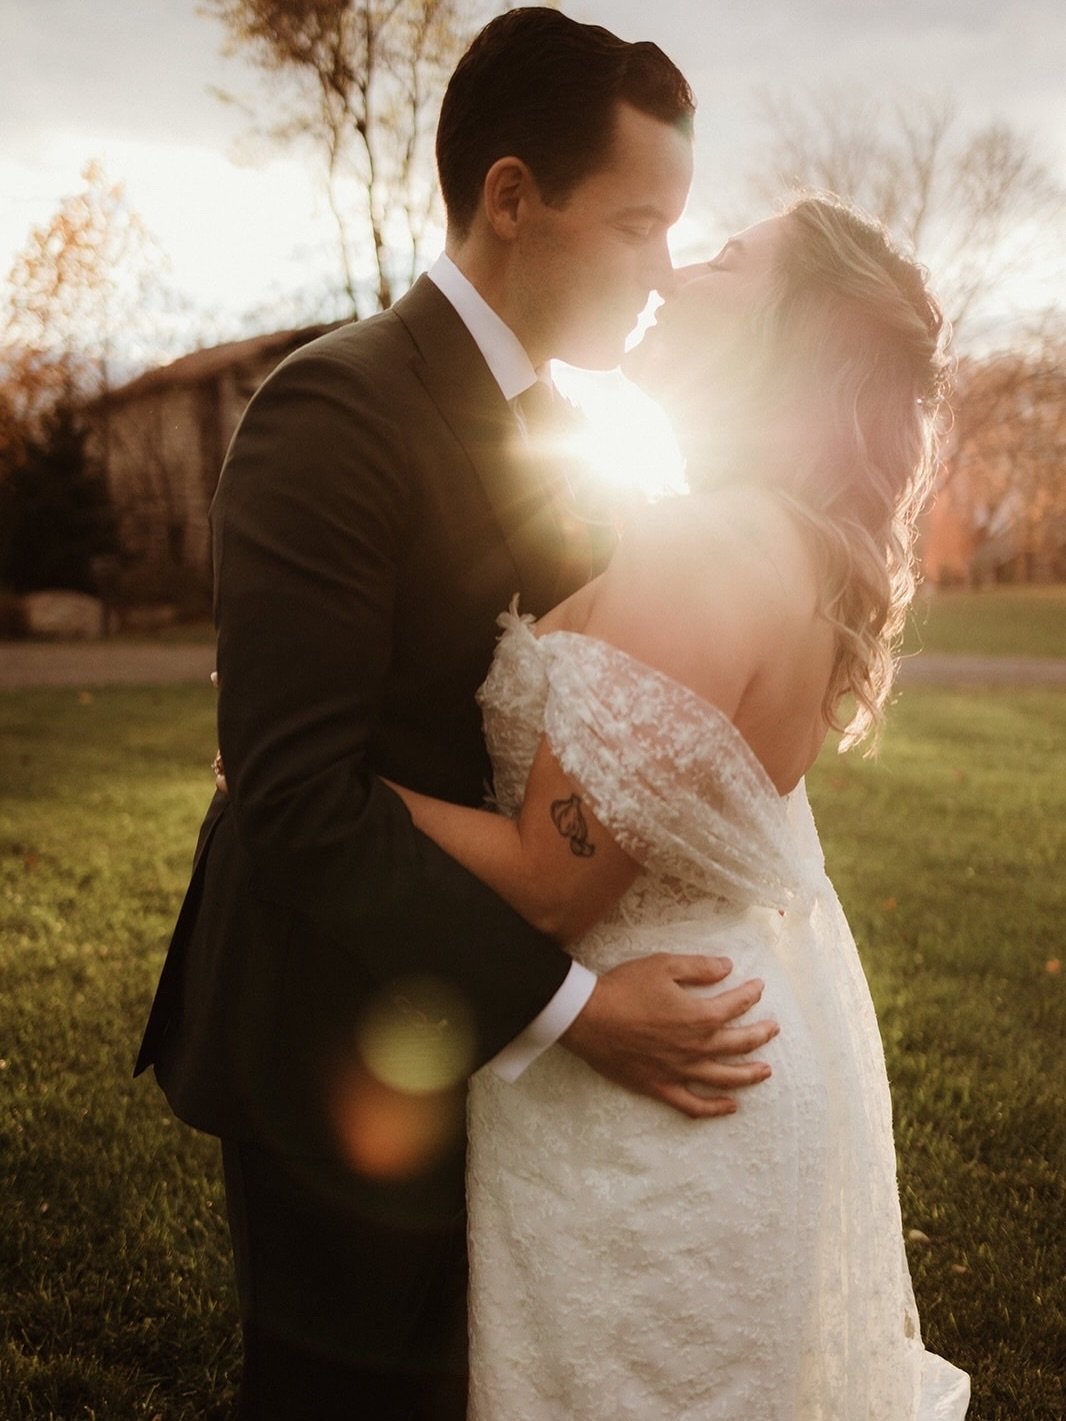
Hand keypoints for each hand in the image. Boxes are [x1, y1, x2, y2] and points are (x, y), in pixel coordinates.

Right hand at [561, 953, 777, 1118]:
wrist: (587, 1017)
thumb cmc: (624, 987)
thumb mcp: (663, 965)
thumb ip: (700, 967)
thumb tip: (727, 967)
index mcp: (700, 1016)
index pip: (736, 1005)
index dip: (751, 994)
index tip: (757, 987)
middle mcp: (696, 1047)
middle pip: (739, 1044)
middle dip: (760, 1034)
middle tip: (773, 1029)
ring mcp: (680, 1071)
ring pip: (725, 1077)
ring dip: (749, 1074)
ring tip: (765, 1071)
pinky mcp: (660, 1086)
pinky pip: (694, 1104)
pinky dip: (715, 1108)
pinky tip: (730, 1106)